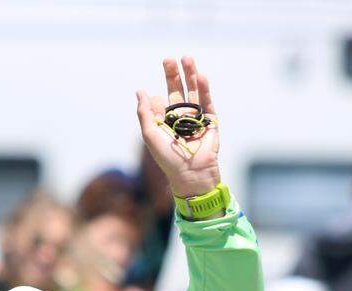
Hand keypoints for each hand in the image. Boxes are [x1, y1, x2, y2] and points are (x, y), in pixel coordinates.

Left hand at [136, 56, 220, 197]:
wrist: (190, 172)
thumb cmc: (167, 157)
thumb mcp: (149, 133)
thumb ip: (144, 112)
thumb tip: (140, 90)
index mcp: (164, 121)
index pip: (161, 101)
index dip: (156, 97)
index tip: (154, 98)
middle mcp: (180, 117)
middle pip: (177, 91)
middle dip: (173, 75)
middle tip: (168, 59)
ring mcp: (196, 118)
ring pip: (192, 92)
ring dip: (190, 75)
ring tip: (186, 58)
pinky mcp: (211, 120)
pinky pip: (207, 101)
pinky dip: (204, 88)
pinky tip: (200, 75)